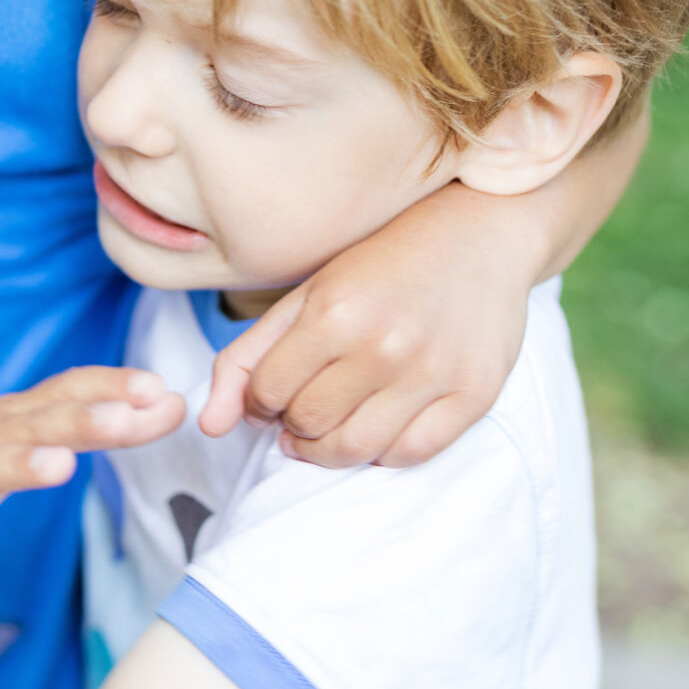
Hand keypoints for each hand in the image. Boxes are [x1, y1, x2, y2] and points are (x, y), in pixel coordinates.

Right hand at [0, 367, 184, 561]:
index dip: (111, 388)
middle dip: (83, 421)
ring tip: (57, 466)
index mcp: (14, 417)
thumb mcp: (20, 425)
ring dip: (22, 465)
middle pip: (38, 424)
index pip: (67, 391)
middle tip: (127, 417)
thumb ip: (93, 418)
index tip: (160, 389)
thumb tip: (169, 403)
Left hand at [199, 192, 535, 467]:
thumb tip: (209, 426)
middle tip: (304, 405)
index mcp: (334, 313)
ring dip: (329, 449)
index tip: (272, 393)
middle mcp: (383, 345)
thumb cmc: (382, 265)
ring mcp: (432, 372)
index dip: (260, 401)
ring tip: (329, 426)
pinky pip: (410, 453)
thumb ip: (248, 357)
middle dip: (293, 423)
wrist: (479, 235)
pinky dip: (382, 453)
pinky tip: (373, 428)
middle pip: (308, 424)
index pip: (267, 393)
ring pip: (355, 449)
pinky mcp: (473, 393)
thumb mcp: (306, 294)